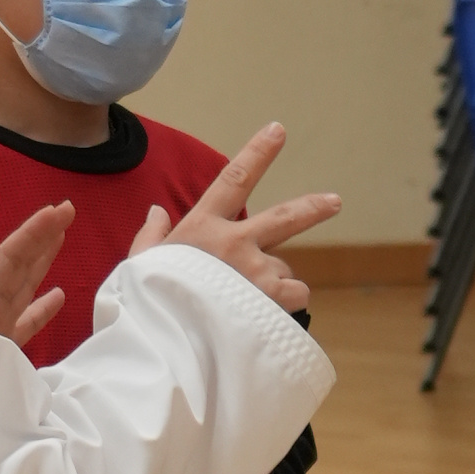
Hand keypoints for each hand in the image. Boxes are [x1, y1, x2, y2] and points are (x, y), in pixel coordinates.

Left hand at [0, 199, 72, 349]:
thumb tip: (18, 297)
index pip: (9, 259)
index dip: (34, 234)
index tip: (58, 211)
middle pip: (18, 266)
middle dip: (41, 238)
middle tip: (65, 211)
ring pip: (22, 288)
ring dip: (42, 263)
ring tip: (60, 239)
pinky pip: (23, 323)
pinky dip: (40, 309)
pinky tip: (58, 295)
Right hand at [134, 124, 337, 314]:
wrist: (166, 342)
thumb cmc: (149, 304)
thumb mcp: (140, 266)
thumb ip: (151, 238)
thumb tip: (157, 213)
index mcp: (203, 227)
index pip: (234, 178)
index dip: (258, 153)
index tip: (277, 131)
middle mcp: (235, 242)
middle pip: (286, 217)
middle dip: (313, 208)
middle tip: (334, 202)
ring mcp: (256, 271)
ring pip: (286, 271)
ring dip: (277, 285)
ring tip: (252, 307)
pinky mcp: (271, 300)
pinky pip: (294, 298)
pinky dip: (285, 308)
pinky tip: (264, 321)